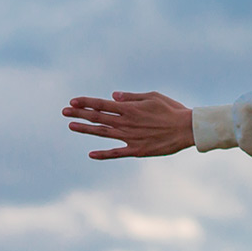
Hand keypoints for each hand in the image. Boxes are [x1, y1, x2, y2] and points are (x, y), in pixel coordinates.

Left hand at [63, 90, 193, 158]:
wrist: (187, 129)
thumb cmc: (172, 109)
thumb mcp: (153, 96)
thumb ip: (131, 97)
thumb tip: (113, 96)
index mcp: (129, 108)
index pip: (102, 104)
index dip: (86, 102)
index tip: (73, 101)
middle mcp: (126, 122)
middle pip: (98, 117)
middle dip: (79, 114)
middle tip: (64, 111)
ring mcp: (130, 137)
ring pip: (103, 133)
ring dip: (85, 130)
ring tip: (71, 126)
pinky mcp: (137, 150)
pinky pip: (116, 153)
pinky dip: (103, 154)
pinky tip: (91, 154)